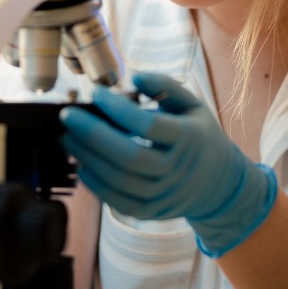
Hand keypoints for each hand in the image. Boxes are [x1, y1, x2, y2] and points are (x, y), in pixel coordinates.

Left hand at [60, 72, 277, 256]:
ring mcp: (164, 194)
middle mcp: (177, 170)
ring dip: (88, 159)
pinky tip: (82, 165)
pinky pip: (118, 201)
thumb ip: (165, 86)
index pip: (148, 125)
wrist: (218, 184)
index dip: (118, 108)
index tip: (96, 93)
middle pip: (129, 157)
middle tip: (68, 117)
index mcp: (189, 139)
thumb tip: (134, 77)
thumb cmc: (199, 136)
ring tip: (68, 138)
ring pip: (119, 181)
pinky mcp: (151, 211)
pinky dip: (96, 185)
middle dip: (92, 135)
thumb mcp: (192, 105)